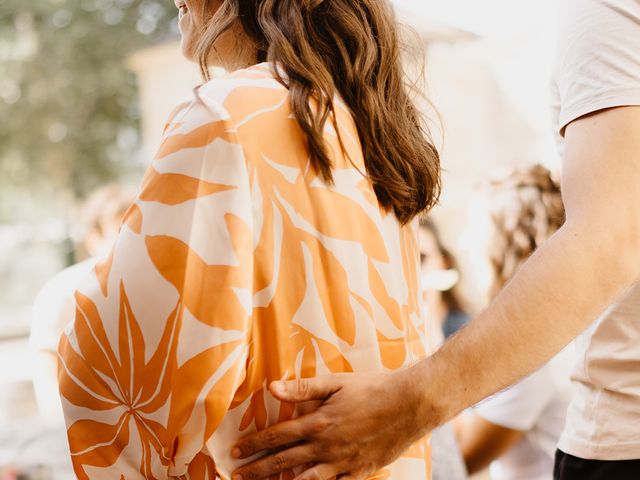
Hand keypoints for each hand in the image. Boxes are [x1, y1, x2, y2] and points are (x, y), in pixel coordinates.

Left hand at [231, 368, 430, 479]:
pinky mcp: (359, 473)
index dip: (254, 443)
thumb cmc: (373, 387)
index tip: (235, 450)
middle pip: (284, 462)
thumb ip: (303, 388)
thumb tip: (271, 387)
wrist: (410, 404)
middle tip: (237, 475)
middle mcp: (326, 447)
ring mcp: (342, 463)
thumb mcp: (336, 382)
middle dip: (257, 470)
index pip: (277, 436)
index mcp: (318, 423)